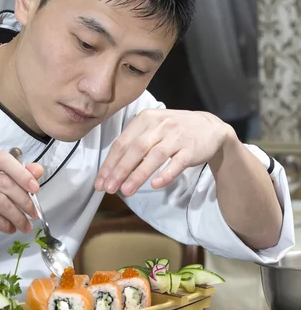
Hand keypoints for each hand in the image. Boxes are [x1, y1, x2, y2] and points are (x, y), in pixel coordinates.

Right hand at [0, 151, 43, 249]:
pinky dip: (4, 224)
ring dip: (17, 216)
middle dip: (24, 200)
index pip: (3, 159)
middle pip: (3, 183)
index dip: (22, 174)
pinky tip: (10, 228)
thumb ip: (15, 176)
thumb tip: (38, 170)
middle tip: (34, 213)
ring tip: (24, 225)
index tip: (36, 189)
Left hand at [95, 109, 233, 195]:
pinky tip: (155, 185)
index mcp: (145, 119)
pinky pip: (177, 163)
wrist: (210, 127)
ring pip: (154, 156)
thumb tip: (111, 170)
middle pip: (135, 149)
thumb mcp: (152, 128)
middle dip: (120, 170)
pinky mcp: (191, 149)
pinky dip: (166, 174)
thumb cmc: (174, 130)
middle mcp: (160, 125)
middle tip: (109, 188)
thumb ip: (134, 143)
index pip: (122, 143)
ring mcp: (176, 136)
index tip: (100, 182)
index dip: (109, 163)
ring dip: (138, 174)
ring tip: (126, 190)